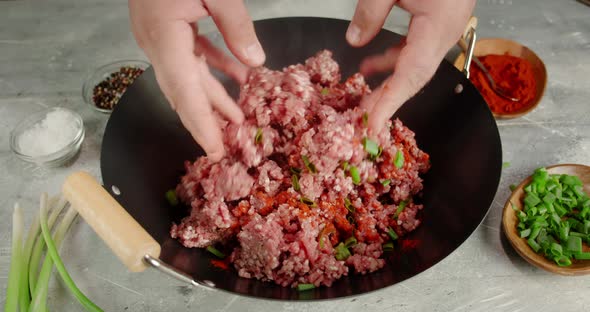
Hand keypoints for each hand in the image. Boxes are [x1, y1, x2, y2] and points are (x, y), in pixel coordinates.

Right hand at [129, 0, 264, 160]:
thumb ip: (236, 25)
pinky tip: (238, 76)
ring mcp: (159, 34)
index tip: (214, 152)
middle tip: (227, 145)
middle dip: (206, 120)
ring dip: (213, 96)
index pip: (185, 93)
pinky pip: (192, 54)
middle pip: (183, 92)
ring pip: (188, 75)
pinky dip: (215, 66)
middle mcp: (156, 42)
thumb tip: (255, 64)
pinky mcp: (166, 24)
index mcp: (164, 37)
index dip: (200, 126)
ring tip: (238, 118)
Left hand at [346, 0, 474, 131]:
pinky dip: (391, 59)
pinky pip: (413, 48)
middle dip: (388, 100)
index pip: (412, 75)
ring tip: (362, 96)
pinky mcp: (436, 21)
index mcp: (438, 26)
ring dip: (387, 81)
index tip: (372, 125)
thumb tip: (354, 40)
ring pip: (413, 64)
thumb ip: (370, 10)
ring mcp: (443, 28)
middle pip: (414, 76)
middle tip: (362, 122)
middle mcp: (445, 32)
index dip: (390, 103)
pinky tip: (370, 64)